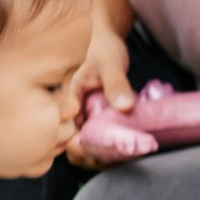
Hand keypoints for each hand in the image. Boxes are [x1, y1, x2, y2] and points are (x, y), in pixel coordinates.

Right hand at [65, 23, 136, 171]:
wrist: (107, 42)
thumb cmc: (105, 50)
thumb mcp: (111, 63)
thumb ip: (116, 83)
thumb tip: (126, 106)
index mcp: (70, 101)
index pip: (69, 134)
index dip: (83, 149)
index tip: (105, 154)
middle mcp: (75, 114)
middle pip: (77, 147)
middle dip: (95, 157)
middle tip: (121, 156)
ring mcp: (86, 119)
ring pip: (88, 148)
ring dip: (104, 156)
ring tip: (127, 155)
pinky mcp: (98, 121)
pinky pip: (100, 141)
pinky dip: (112, 148)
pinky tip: (129, 149)